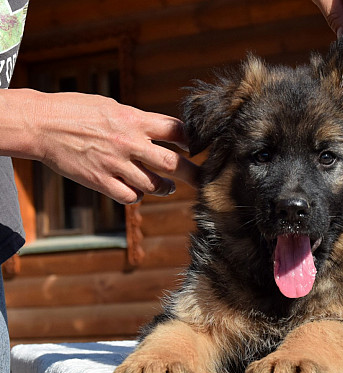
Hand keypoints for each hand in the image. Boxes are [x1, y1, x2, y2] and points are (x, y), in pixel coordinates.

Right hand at [0, 89, 197, 204]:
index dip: (193, 141)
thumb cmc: (76, 111)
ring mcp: (115, 164)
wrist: (41, 125)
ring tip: (169, 186)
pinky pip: (129, 196)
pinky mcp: (100, 181)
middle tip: (203, 179)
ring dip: (165, 187)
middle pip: (173, 164)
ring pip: (154, 184)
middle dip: (193, 173)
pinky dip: (137, 196)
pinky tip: (137, 192)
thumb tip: (162, 130)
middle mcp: (129, 143)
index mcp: (134, 120)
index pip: (177, 131)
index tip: (199, 148)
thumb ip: (138, 120)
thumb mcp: (112, 106)